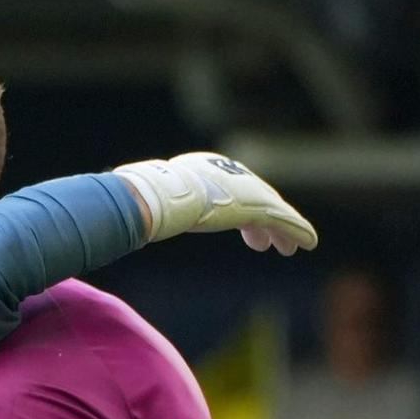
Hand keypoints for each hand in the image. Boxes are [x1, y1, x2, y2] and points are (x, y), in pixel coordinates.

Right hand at [113, 152, 316, 254]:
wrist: (158, 196)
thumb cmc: (143, 200)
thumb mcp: (143, 202)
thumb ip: (140, 209)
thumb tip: (110, 219)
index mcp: (204, 169)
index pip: (228, 189)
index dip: (236, 211)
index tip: (240, 227)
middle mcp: (229, 174)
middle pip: (252, 197)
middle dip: (262, 220)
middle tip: (266, 242)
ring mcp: (244, 188)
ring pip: (272, 210)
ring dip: (282, 230)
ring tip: (287, 249)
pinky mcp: (257, 205)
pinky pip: (285, 221)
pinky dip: (298, 232)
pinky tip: (308, 245)